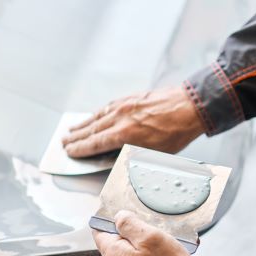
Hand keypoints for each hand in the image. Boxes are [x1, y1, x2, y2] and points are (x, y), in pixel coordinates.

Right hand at [62, 86, 204, 157]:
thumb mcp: (153, 153)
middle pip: (92, 129)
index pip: (94, 143)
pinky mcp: (131, 98)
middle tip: (63, 142)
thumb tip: (113, 157)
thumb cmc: (176, 133)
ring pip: (97, 117)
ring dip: (83, 124)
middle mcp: (120, 118)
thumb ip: (130, 154)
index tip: (69, 151)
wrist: (192, 106)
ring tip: (72, 129)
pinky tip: (94, 116)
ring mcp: (124, 106)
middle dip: (76, 137)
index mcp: (124, 134)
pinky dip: (97, 113)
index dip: (80, 149)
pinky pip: (108, 107)